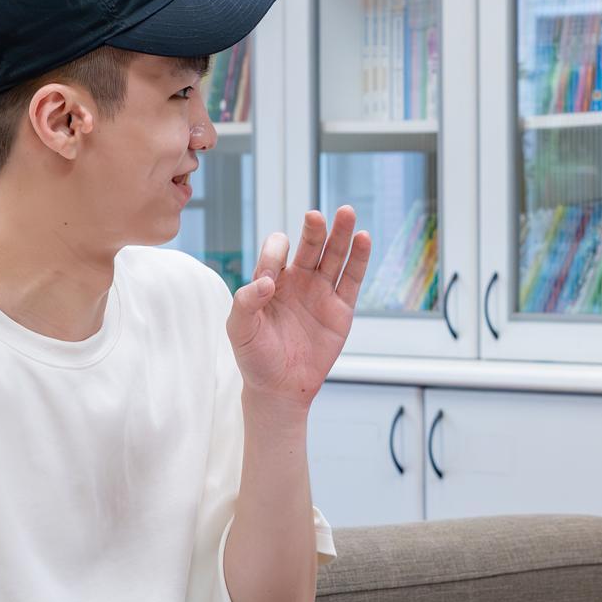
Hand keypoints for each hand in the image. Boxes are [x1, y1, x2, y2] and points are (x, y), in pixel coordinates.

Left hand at [228, 206, 370, 406]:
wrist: (280, 388)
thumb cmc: (255, 357)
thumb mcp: (239, 330)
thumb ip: (245, 303)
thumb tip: (267, 283)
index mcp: (271, 281)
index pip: (275, 254)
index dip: (273, 258)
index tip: (269, 280)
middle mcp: (298, 281)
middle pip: (309, 246)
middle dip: (313, 230)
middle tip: (315, 216)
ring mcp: (321, 293)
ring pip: (334, 257)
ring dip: (340, 235)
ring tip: (346, 213)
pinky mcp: (341, 309)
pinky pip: (352, 279)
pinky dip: (359, 259)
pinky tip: (362, 238)